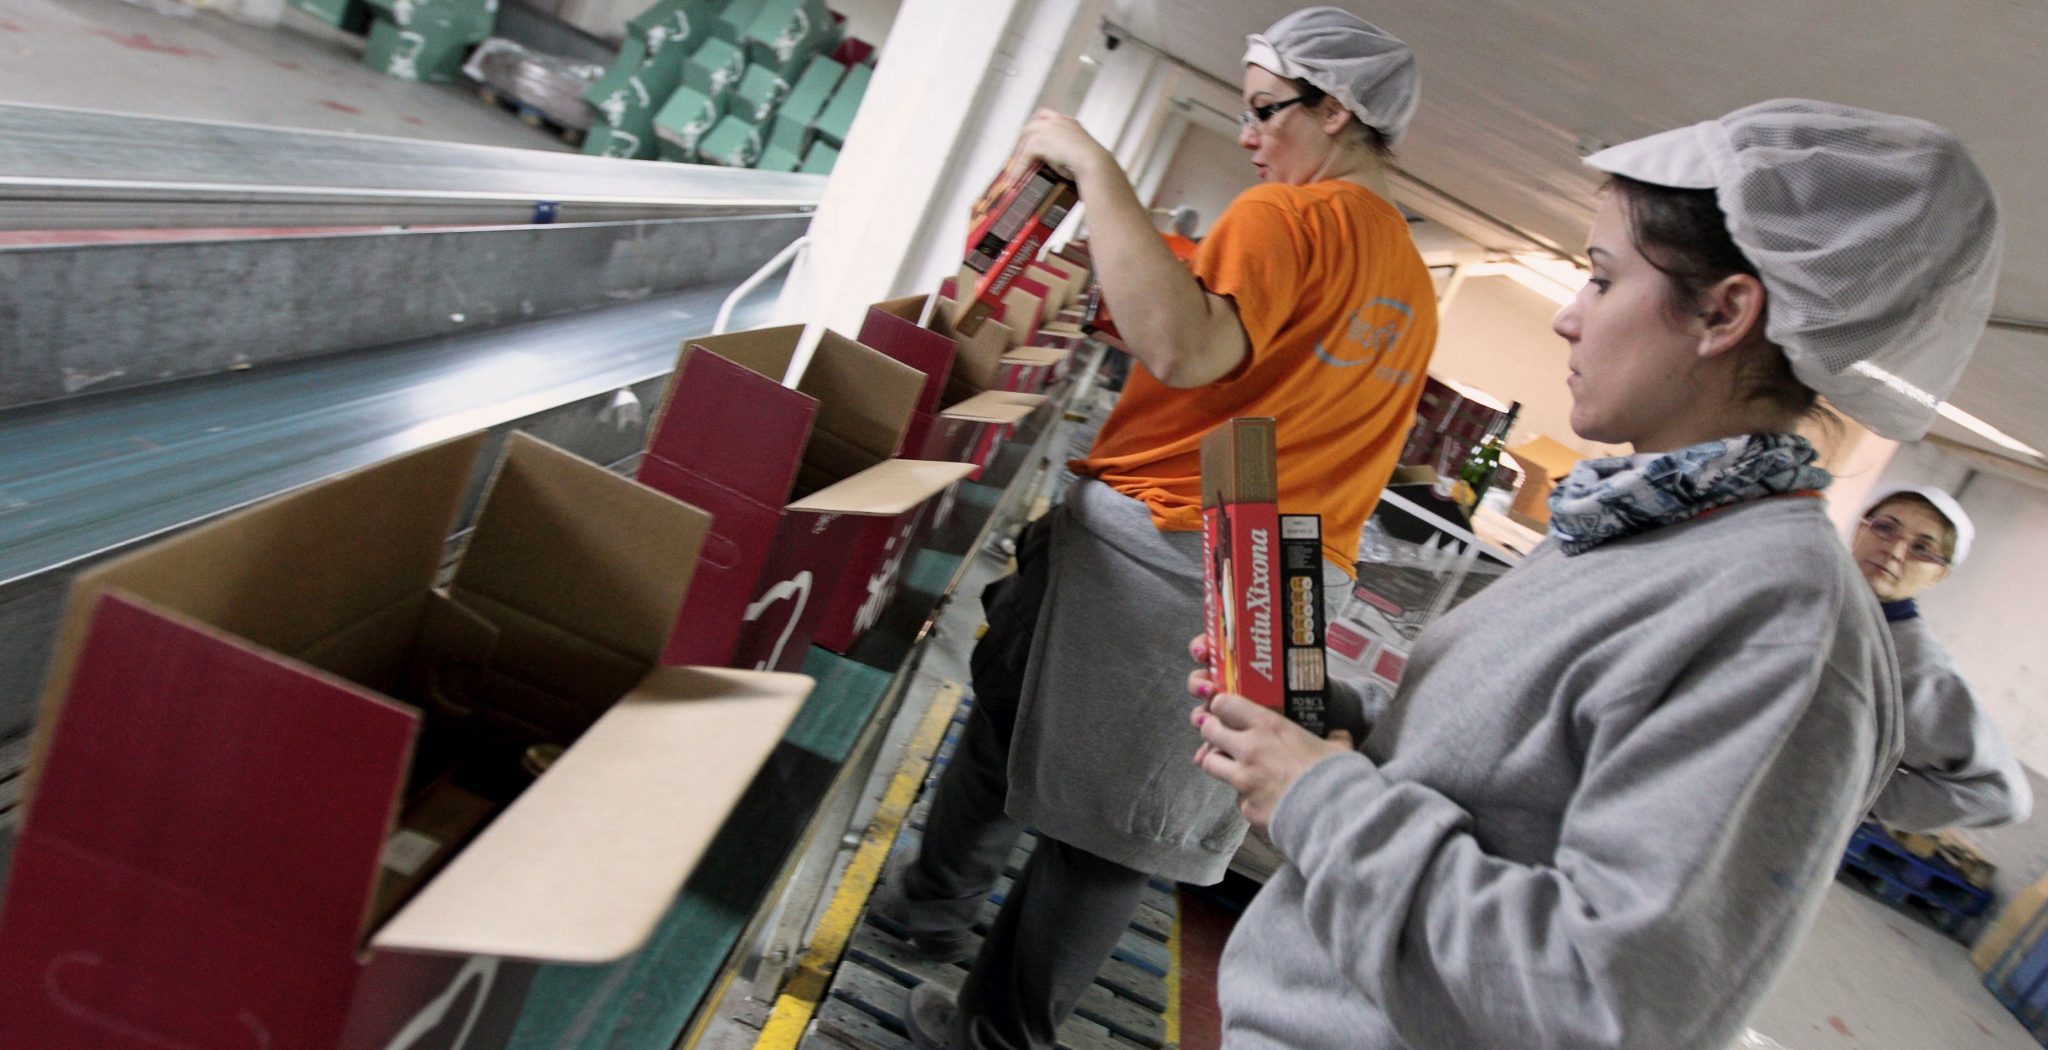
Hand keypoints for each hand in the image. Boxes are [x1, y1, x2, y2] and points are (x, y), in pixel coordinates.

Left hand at [1014, 109, 1114, 185]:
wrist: (1094, 163)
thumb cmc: (1092, 166)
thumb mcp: (1078, 155)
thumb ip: (1066, 156)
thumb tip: (1060, 170)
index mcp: (1068, 122)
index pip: (1045, 117)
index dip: (1036, 128)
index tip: (1030, 140)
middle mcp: (1056, 121)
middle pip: (1030, 127)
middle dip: (1021, 143)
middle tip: (1016, 158)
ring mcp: (1047, 128)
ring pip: (1025, 141)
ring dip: (1017, 157)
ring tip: (1012, 172)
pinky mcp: (1039, 141)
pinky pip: (1024, 157)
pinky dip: (1018, 170)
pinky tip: (1014, 181)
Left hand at [1189, 692, 1354, 832]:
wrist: (1334, 819)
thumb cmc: (1337, 776)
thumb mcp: (1339, 748)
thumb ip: (1334, 737)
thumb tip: (1340, 735)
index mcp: (1269, 726)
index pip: (1223, 704)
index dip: (1222, 706)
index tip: (1228, 711)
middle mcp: (1249, 749)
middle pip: (1208, 730)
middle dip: (1212, 731)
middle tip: (1223, 736)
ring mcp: (1243, 780)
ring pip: (1209, 762)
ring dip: (1218, 761)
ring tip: (1234, 766)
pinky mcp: (1245, 807)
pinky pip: (1235, 797)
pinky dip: (1244, 796)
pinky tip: (1261, 798)